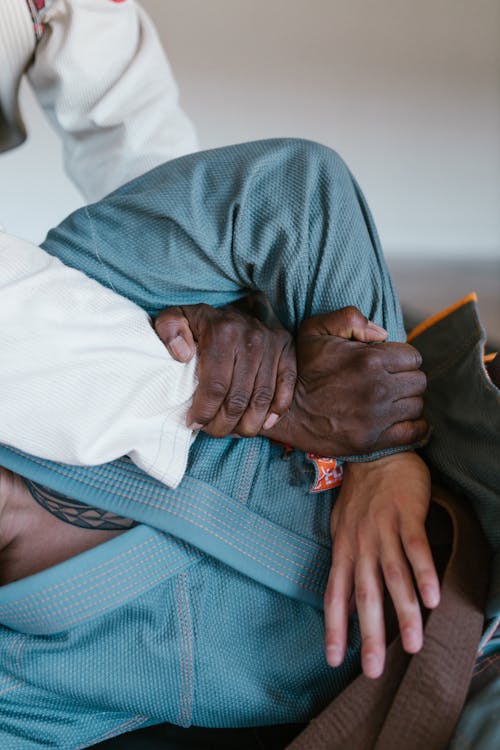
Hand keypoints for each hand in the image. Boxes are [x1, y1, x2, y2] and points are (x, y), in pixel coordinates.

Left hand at [154, 303, 295, 436]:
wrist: (232, 309)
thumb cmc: (199, 324)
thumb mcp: (176, 318)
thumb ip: (169, 330)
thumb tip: (182, 355)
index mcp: (222, 332)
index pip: (215, 386)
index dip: (204, 411)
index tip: (194, 423)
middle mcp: (250, 338)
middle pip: (238, 397)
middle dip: (223, 424)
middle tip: (213, 431)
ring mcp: (272, 345)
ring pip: (261, 399)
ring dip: (247, 424)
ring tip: (233, 432)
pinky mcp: (287, 350)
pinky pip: (286, 388)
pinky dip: (276, 411)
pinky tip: (263, 424)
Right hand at [263, 307, 427, 455]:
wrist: (286, 412)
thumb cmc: (301, 369)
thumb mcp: (315, 330)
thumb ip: (350, 319)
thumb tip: (383, 333)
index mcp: (370, 359)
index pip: (412, 357)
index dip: (401, 358)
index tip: (388, 363)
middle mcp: (378, 388)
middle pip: (418, 381)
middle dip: (406, 378)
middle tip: (389, 381)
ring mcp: (378, 417)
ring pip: (417, 405)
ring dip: (407, 401)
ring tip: (391, 399)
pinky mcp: (374, 440)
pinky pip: (414, 432)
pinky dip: (415, 426)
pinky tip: (403, 419)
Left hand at [324, 452, 439, 678]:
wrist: (375, 453)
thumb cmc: (359, 495)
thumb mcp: (342, 530)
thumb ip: (346, 565)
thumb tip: (346, 603)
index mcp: (343, 548)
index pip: (334, 594)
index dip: (333, 627)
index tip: (334, 660)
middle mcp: (360, 543)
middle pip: (364, 594)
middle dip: (369, 634)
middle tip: (374, 670)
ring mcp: (383, 529)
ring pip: (392, 576)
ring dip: (404, 611)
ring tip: (414, 644)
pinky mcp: (406, 515)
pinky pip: (415, 548)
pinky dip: (424, 573)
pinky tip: (432, 599)